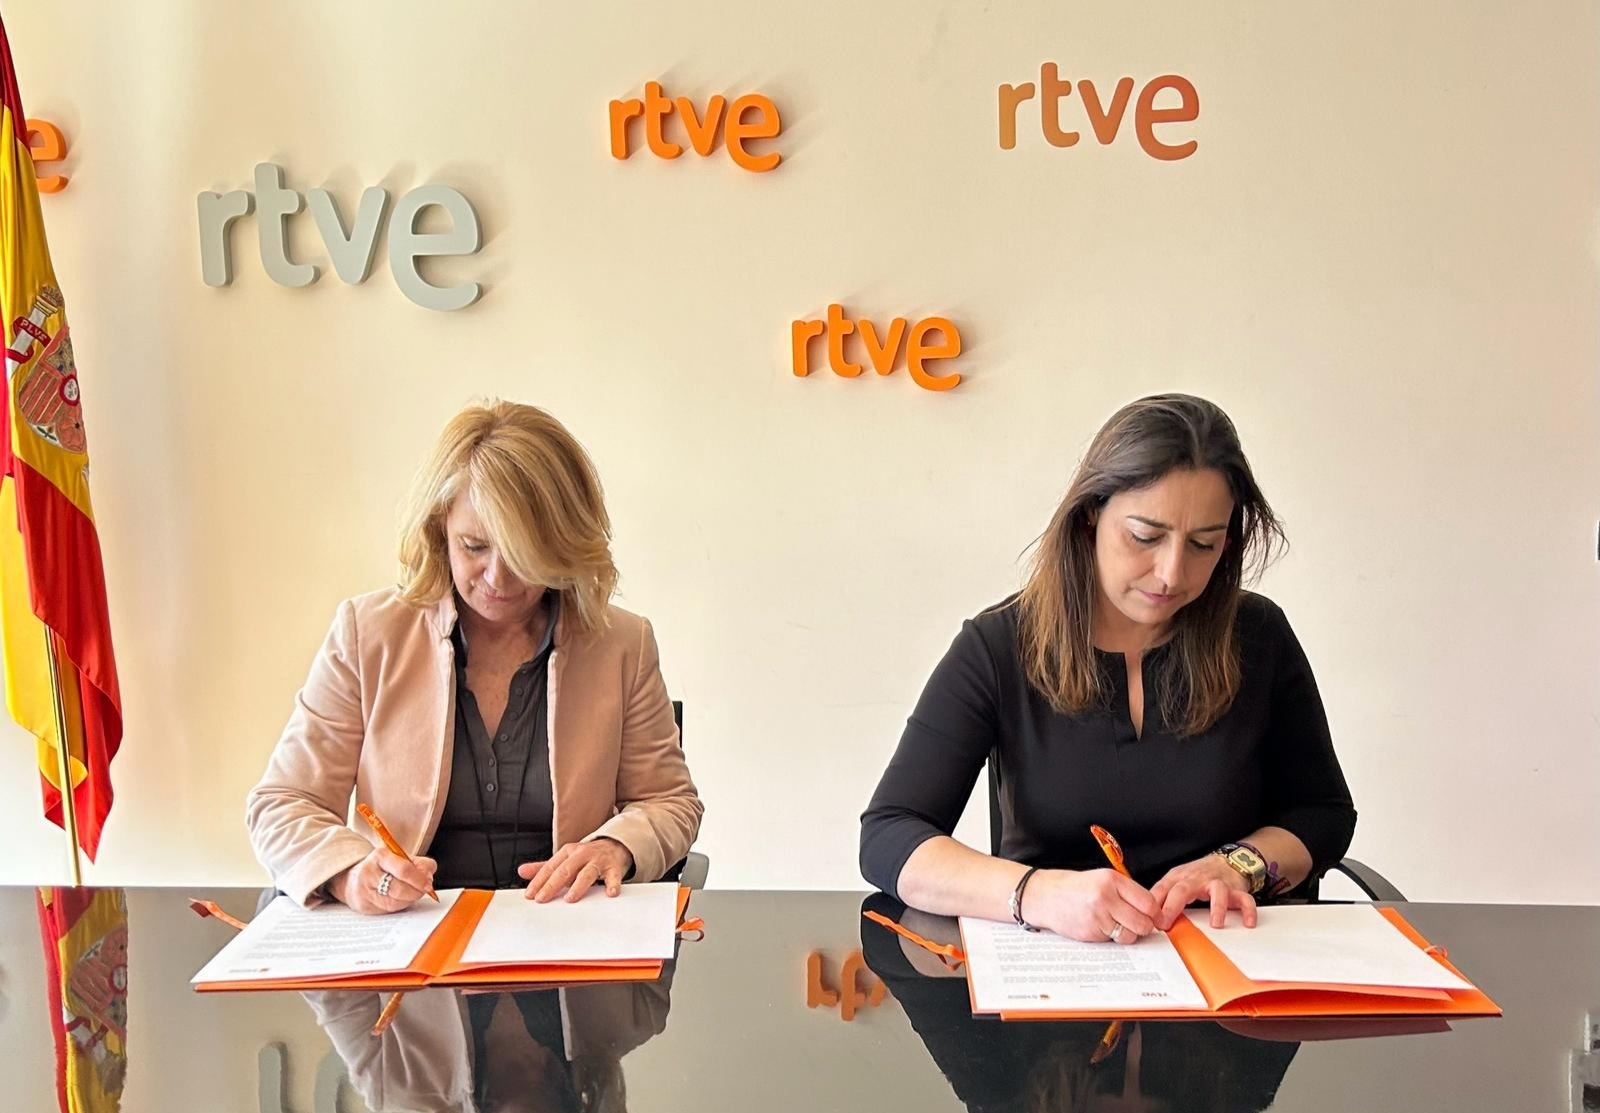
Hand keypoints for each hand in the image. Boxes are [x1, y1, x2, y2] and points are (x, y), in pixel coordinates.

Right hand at [328, 847, 437, 914]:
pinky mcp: (364, 907)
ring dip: (410, 899)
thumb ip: (417, 863)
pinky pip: (389, 911)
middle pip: (400, 889)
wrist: (351, 879)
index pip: (404, 870)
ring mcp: (364, 892)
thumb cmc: (381, 867)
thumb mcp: (398, 857)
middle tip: (424, 889)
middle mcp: (369, 873)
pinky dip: (400, 905)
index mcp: (380, 856)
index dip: (420, 879)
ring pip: (395, 903)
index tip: (429, 883)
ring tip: (413, 893)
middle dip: (417, 891)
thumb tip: (429, 876)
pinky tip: (402, 899)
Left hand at [518, 837, 633, 902]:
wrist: (614, 844)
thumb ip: (543, 867)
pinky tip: (610, 893)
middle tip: (543, 899)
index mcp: (567, 852)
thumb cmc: (585, 856)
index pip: (550, 867)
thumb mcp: (564, 859)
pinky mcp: (614, 867)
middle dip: (552, 885)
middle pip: (565, 870)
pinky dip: (612, 884)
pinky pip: (614, 876)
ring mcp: (598, 860)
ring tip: (570, 898)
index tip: (530, 895)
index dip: (539, 881)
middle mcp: (582, 854)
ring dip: (578, 886)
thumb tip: (522, 871)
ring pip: (587, 873)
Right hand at [1019, 869, 1160, 943]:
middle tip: (1137, 923)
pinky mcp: (1090, 932)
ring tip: (1117, 924)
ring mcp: (1097, 916)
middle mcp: (1105, 897)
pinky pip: (1112, 940)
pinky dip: (1111, 936)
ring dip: (1128, 933)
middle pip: (1143, 922)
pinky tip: (1100, 926)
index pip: (1148, 902)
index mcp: (1112, 880)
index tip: (1154, 917)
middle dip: (1144, 926)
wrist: (1045, 895)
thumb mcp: (1102, 879)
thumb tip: (1153, 912)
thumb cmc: (1075, 887)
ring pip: (1130, 935)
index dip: (1154, 913)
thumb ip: (1126, 892)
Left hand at [1150, 854, 1257, 929]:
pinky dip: (1248, 910)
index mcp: (1179, 877)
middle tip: (1166, 923)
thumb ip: (1163, 896)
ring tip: (1216, 924)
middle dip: (1173, 906)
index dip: (1154, 905)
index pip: (1162, 889)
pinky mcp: (1236, 890)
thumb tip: (1145, 915)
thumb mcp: (1176, 881)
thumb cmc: (1198, 875)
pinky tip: (1247, 922)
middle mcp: (1197, 879)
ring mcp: (1218, 884)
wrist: (1227, 861)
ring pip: (1218, 892)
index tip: (1149, 921)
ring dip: (1217, 907)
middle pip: (1183, 889)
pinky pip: (1245, 899)